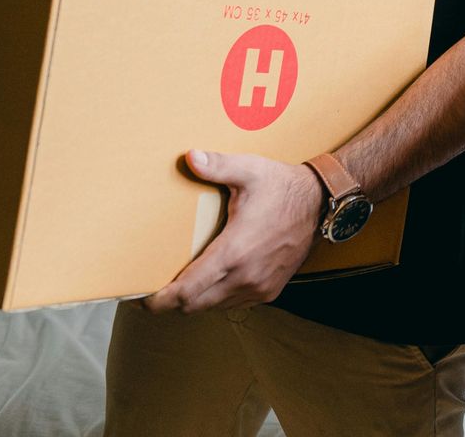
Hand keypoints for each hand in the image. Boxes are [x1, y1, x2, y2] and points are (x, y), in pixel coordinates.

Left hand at [143, 150, 324, 313]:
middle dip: (172, 303)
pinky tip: (213, 280)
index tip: (144, 300)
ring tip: (182, 285)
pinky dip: (218, 298)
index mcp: (234, 251)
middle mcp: (246, 276)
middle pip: (195, 306)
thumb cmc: (282, 186)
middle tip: (156, 291)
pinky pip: (234, 304)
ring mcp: (259, 287)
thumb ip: (217, 166)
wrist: (320, 203)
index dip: (161, 301)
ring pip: (214, 307)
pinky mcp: (270, 290)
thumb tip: (189, 157)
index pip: (188, 291)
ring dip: (196, 300)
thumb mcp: (249, 170)